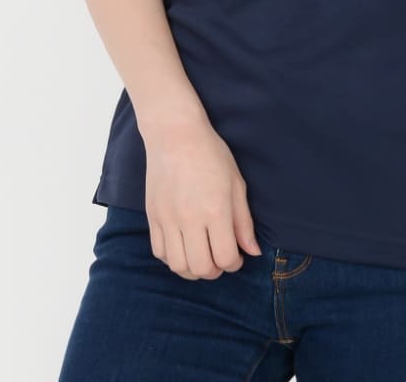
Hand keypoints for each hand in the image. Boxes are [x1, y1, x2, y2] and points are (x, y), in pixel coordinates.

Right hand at [143, 118, 262, 279]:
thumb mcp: (236, 184)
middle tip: (220, 258)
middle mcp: (189, 218)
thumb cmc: (211, 155)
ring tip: (202, 255)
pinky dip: (173, 258)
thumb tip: (252, 252)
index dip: (235, 263)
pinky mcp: (153, 216)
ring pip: (178, 266)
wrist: (175, 135)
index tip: (237, 255)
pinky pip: (159, 252)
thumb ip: (243, 222)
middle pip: (201, 268)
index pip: (225, 258)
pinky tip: (184, 247)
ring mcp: (168, 219)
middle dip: (215, 270)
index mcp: (215, 210)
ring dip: (193, 269)